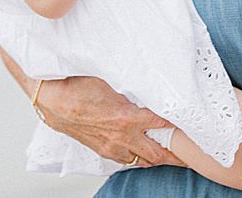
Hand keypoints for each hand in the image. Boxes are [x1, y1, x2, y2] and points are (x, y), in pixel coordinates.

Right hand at [35, 75, 183, 167]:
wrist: (51, 97)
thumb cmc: (79, 84)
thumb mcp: (114, 81)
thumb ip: (137, 88)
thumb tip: (154, 84)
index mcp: (128, 118)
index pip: (164, 125)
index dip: (179, 124)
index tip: (191, 121)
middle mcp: (122, 137)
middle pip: (157, 154)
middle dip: (175, 154)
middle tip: (190, 152)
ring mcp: (111, 147)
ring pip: (141, 161)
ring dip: (157, 158)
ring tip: (172, 155)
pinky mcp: (101, 150)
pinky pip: (125, 160)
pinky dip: (138, 157)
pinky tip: (144, 152)